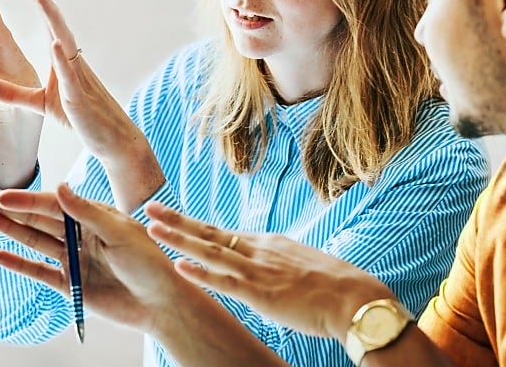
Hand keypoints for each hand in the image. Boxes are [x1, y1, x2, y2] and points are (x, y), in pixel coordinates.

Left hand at [0, 0, 163, 208]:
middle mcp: (72, 61)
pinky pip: (70, 74)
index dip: (38, 0)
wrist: (112, 139)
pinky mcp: (79, 96)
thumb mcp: (39, 104)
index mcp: (63, 60)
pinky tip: (55, 43)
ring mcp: (78, 76)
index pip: (49, 24)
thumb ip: (10, 93)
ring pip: (65, 41)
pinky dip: (62, 58)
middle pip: (56, 23)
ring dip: (52, 19)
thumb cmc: (80, 118)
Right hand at [0, 183, 189, 333]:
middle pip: (36, 218)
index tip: (2, 194)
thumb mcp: (120, 232)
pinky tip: (0, 255)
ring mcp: (73, 259)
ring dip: (9, 229)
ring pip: (34, 241)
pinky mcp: (71, 285)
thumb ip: (87, 212)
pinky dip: (20, 264)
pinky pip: (40, 272)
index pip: (52, 204)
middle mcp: (79, 234)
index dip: (26, 200)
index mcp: (92, 216)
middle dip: (7, 207)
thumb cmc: (150, 262)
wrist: (161, 303)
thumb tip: (59, 188)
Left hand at [144, 201, 394, 340]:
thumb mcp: (300, 266)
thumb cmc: (335, 287)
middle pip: (209, 232)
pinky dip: (201, 274)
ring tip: (151, 229)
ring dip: (178, 239)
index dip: (193, 225)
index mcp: (267, 244)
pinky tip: (179, 266)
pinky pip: (226, 282)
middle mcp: (259, 250)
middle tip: (148, 207)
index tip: (170, 215)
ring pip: (210, 251)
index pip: (222, 232)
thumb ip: (277, 266)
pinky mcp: (262, 294)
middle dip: (177, 220)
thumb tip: (267, 272)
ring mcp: (259, 270)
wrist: (357, 299)